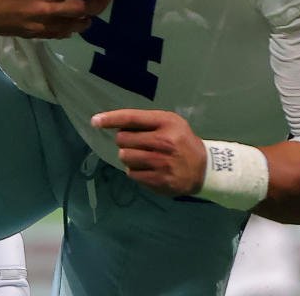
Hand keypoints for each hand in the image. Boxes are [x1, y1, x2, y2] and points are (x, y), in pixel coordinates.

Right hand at [0, 0, 116, 37]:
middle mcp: (43, 6)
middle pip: (81, 8)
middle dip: (99, 3)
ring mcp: (38, 22)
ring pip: (72, 26)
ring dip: (86, 20)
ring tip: (93, 13)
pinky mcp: (32, 33)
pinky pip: (57, 34)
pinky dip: (68, 30)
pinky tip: (71, 25)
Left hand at [92, 109, 206, 196]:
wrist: (204, 168)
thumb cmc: (183, 141)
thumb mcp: (172, 123)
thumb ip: (147, 122)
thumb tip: (116, 126)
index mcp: (167, 123)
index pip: (132, 118)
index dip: (111, 118)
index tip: (95, 120)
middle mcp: (163, 141)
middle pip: (123, 139)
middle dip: (126, 141)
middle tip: (139, 144)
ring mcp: (160, 162)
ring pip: (125, 157)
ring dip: (129, 157)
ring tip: (144, 157)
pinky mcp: (157, 180)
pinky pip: (131, 173)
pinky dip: (135, 171)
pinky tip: (149, 169)